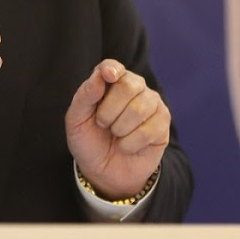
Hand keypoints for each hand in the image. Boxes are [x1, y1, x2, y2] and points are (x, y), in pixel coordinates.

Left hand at [65, 59, 169, 199]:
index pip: (113, 67)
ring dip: (120, 129)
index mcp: (111, 81)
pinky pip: (149, 130)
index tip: (109, 76)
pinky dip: (131, 144)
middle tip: (103, 123)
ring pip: (139, 108)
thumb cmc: (90, 141)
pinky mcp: (163, 122)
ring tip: (116, 135)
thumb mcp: (76, 121)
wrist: (104, 172)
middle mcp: (135, 87)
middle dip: (109, 111)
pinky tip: (128, 145)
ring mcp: (152, 103)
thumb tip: (101, 76)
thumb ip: (85, 96)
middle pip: (129, 85)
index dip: (111, 69)